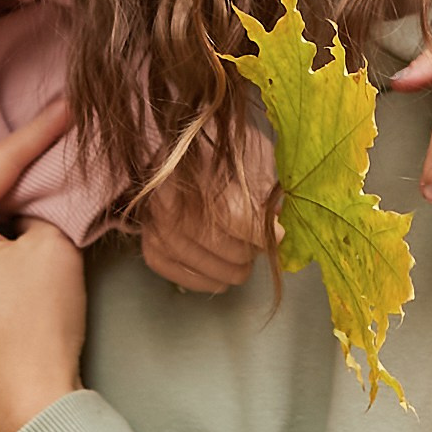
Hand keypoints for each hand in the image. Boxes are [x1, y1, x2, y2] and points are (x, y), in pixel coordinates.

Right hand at [140, 131, 281, 292]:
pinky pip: (192, 280)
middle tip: (259, 239)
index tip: (279, 232)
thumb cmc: (208, 151)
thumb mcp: (241, 155)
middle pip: (230, 250)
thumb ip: (261, 186)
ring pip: (216, 270)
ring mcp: (157, 233)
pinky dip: (213, 279)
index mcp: (191, 174)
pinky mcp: (151, 252)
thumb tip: (276, 220)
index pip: (236, 218)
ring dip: (237, 267)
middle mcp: (168, 208)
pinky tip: (223, 270)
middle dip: (253, 249)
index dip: (262, 231)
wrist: (166, 157)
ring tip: (244, 251)